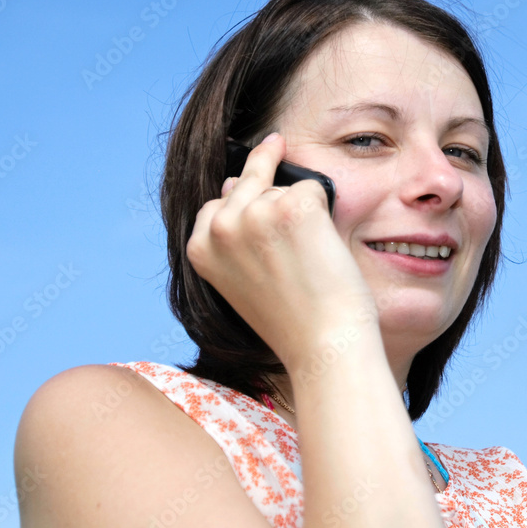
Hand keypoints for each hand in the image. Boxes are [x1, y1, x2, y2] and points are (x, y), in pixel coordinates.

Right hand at [186, 133, 376, 367]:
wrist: (323, 345)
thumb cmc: (292, 319)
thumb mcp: (241, 277)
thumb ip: (232, 234)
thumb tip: (232, 181)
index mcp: (200, 247)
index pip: (217, 203)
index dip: (245, 212)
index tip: (263, 230)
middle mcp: (221, 226)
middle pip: (250, 182)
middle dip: (274, 200)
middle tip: (295, 234)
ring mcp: (256, 213)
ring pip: (284, 186)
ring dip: (301, 213)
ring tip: (309, 260)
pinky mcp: (294, 206)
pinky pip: (314, 188)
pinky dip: (326, 212)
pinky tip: (323, 248)